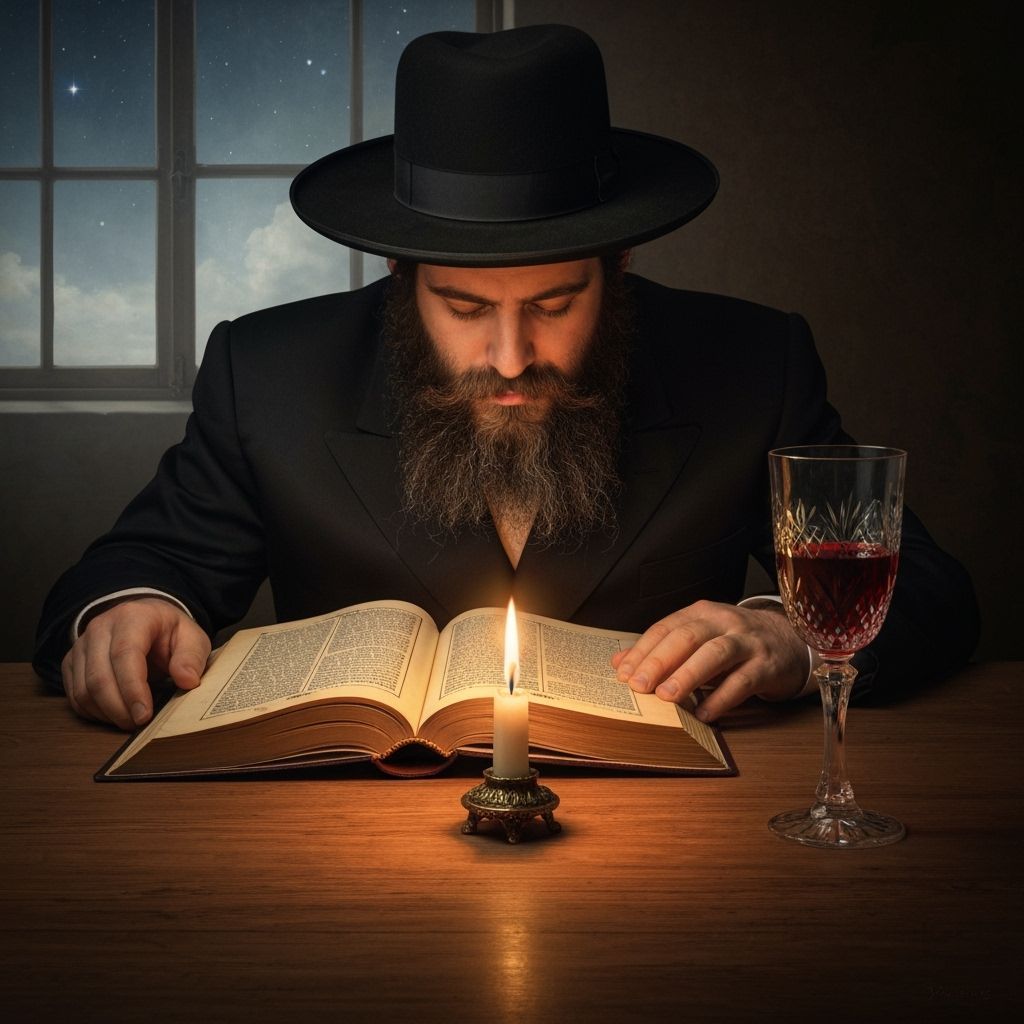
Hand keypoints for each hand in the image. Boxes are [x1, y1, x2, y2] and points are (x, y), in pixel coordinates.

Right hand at [61, 597, 210, 729]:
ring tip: (130, 721)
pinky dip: (93, 712)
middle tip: (139, 724)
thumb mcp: (192, 638)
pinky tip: (114, 715)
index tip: (145, 715)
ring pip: (83, 690)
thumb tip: (187, 681)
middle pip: (99, 677)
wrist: (146, 619)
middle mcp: (100, 628)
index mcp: (132, 617)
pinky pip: (74, 695)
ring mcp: (81, 645)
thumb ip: (192, 657)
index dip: (132, 689)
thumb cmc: (169, 632)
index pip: (125, 654)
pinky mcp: (71, 661)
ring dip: (106, 713)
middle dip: (119, 708)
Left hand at [611, 600, 807, 721]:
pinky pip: (743, 680)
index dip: (644, 651)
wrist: (790, 639)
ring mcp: (748, 642)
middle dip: (660, 661)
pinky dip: (721, 698)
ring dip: (688, 675)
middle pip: (688, 637)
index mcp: (701, 613)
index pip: (666, 628)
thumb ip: (662, 649)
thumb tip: (619, 663)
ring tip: (667, 697)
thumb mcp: (699, 638)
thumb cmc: (735, 641)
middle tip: (640, 686)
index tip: (624, 675)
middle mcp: (724, 622)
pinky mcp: (767, 664)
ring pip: (715, 654)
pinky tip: (704, 714)